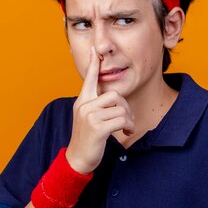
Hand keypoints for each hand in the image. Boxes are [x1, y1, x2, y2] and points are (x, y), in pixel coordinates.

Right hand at [66, 47, 134, 173]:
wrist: (78, 158)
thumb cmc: (87, 139)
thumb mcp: (89, 118)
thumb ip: (96, 106)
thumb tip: (111, 99)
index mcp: (82, 101)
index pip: (89, 78)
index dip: (92, 64)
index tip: (94, 49)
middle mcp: (84, 105)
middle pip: (115, 95)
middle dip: (126, 107)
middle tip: (127, 120)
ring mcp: (90, 116)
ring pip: (121, 108)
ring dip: (129, 119)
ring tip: (127, 127)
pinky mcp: (98, 128)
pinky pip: (122, 120)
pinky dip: (129, 126)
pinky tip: (127, 133)